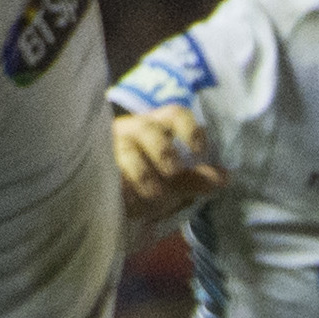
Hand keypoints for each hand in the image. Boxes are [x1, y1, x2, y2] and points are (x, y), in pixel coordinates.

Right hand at [114, 107, 229, 221]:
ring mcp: (109, 147)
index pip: (175, 115)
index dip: (190, 129)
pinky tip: (128, 200)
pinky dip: (120, 186)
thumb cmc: (143, 180)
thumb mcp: (172, 181)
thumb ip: (195, 179)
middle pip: (147, 129)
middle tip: (174, 172)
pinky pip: (106, 173)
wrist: (105, 195)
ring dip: (143, 173)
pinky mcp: (93, 166)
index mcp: (156, 128)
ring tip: (154, 194)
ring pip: (125, 151)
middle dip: (164, 151)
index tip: (200, 152)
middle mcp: (131, 131)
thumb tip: (224, 177)